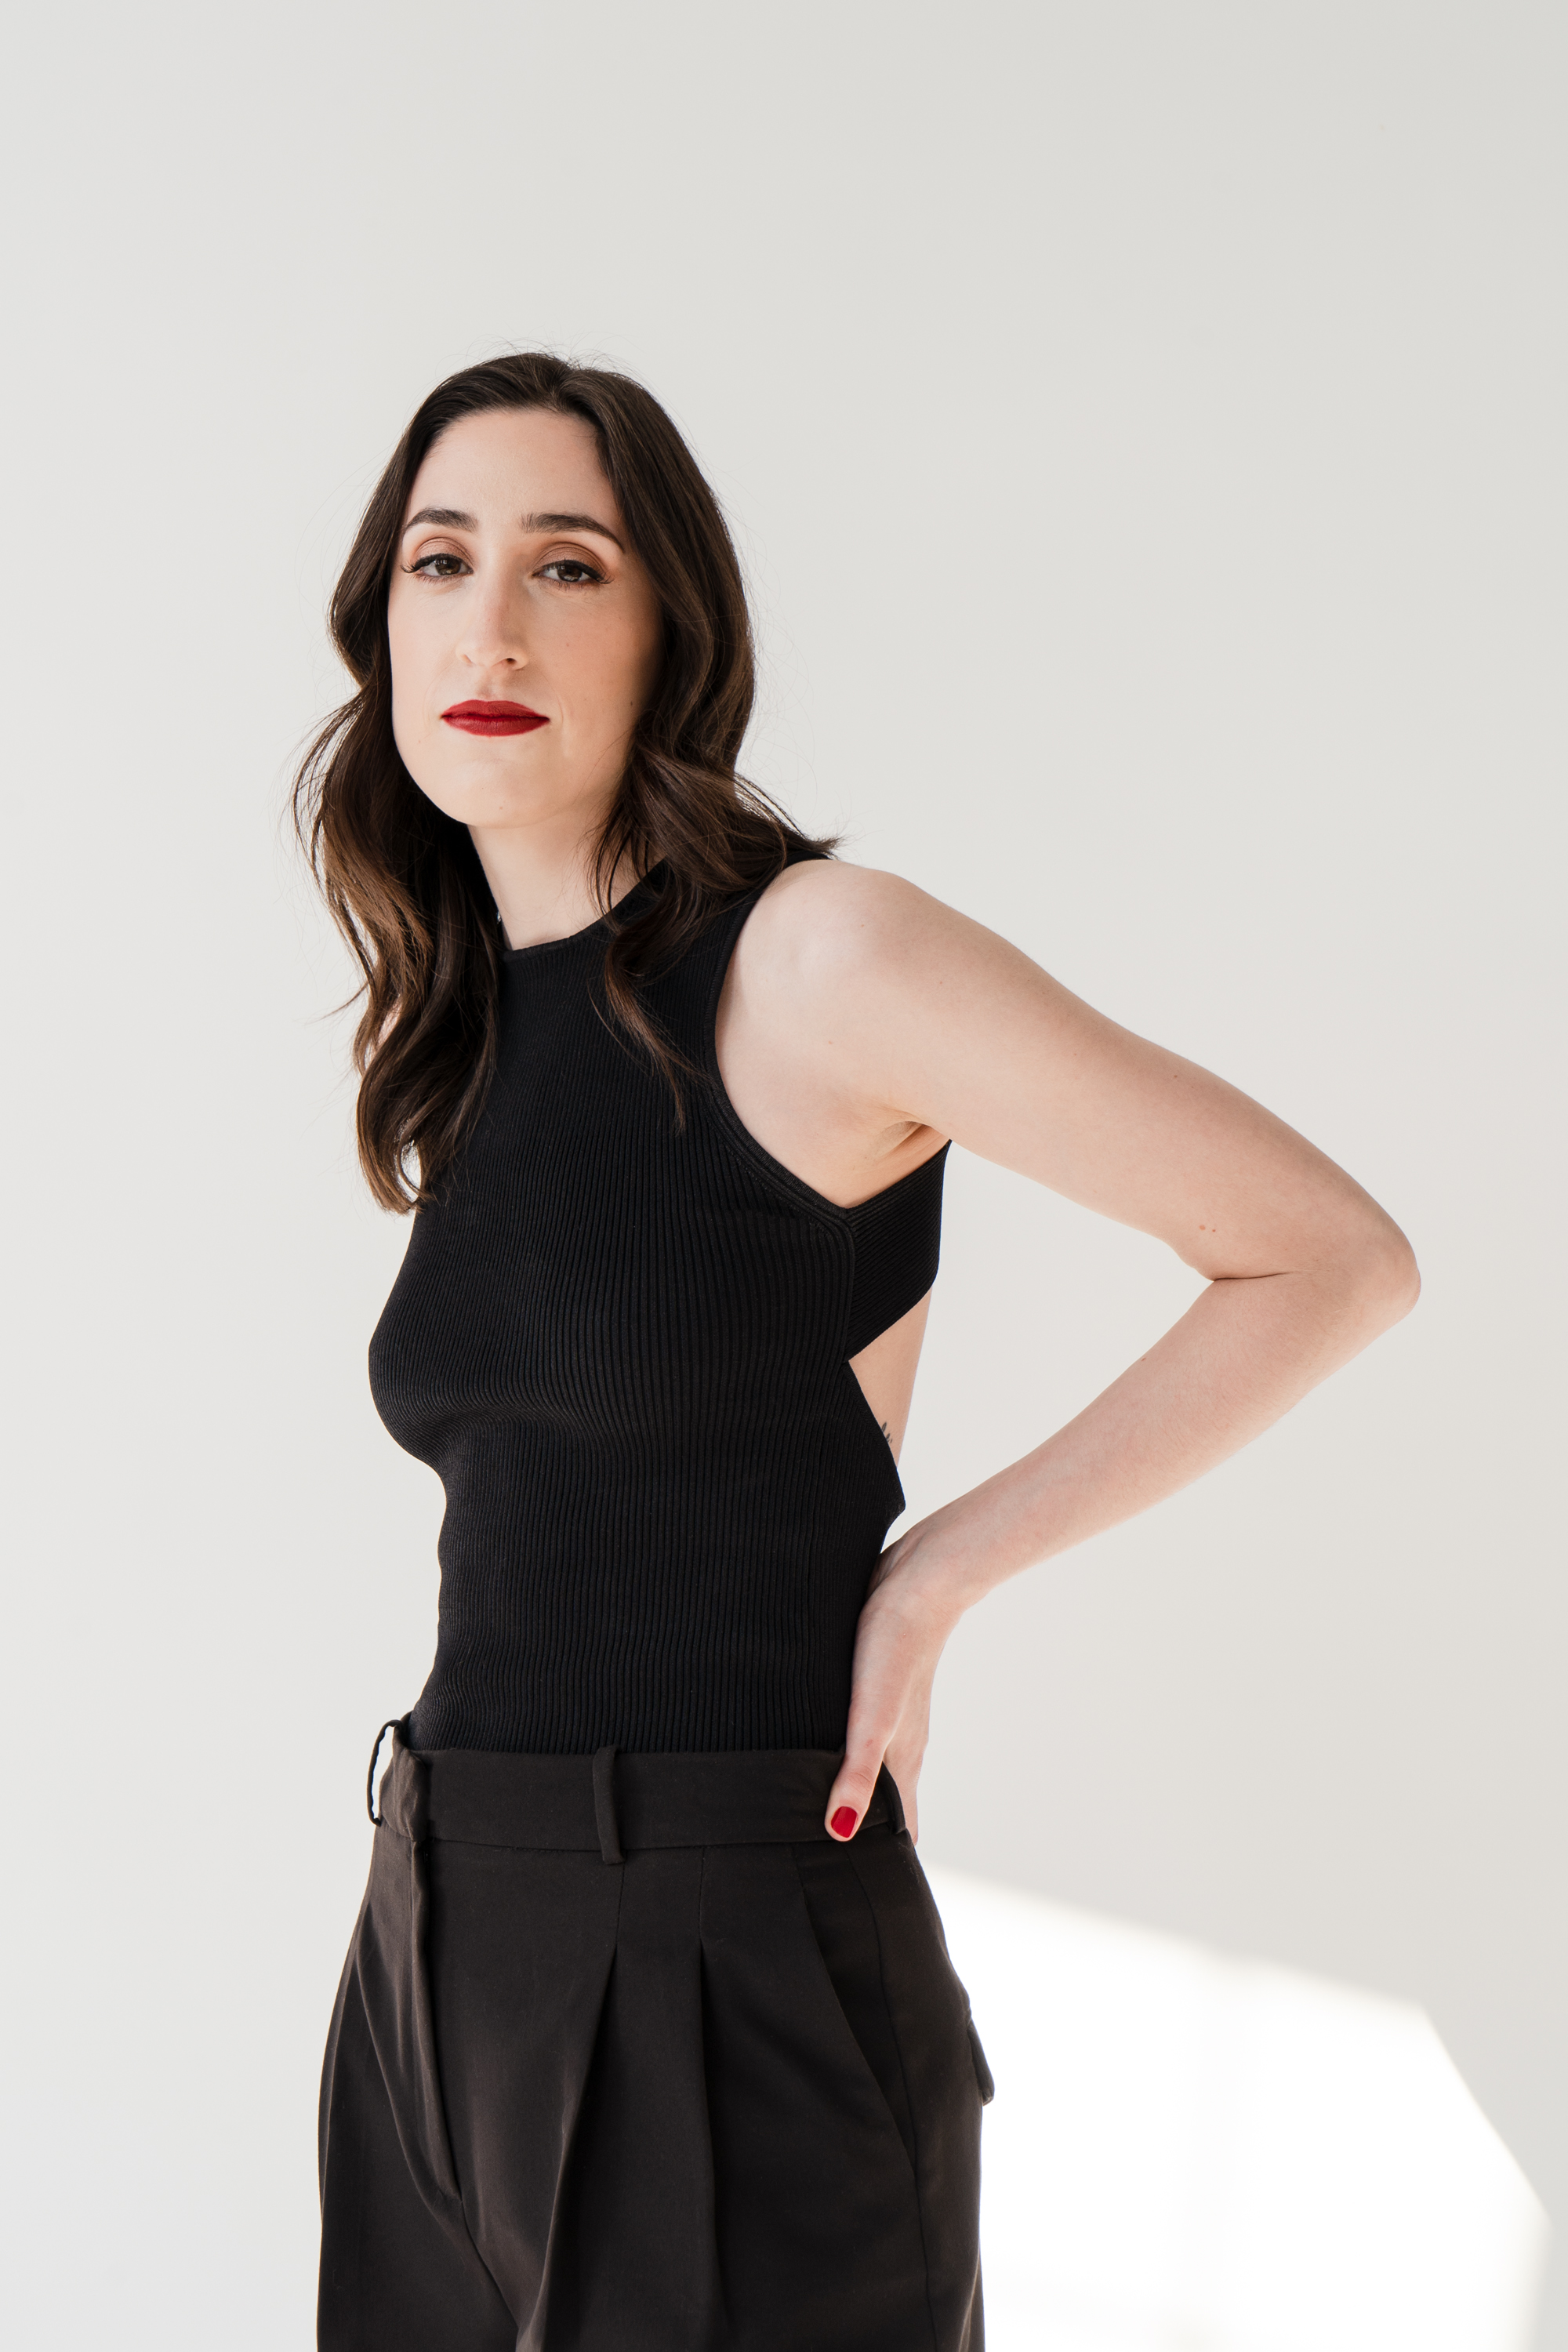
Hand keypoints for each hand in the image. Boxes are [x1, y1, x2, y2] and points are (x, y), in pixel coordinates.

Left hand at [823, 1528, 963, 1845]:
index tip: (870, 1900)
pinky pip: (861, 1735)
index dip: (884, 1864)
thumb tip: (839, 1834)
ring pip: (872, 1771)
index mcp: (901, 1761)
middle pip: (885, 1807)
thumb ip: (858, 1774)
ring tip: (828, 1826)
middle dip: (867, 1840)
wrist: (920, 1580)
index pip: (899, 1831)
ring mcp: (888, 1716)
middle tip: (838, 1875)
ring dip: (856, 1798)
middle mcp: (898, 1745)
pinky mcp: (874, 1687)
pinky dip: (846, 1757)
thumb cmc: (896, 1647)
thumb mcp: (872, 1716)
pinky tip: (826, 1751)